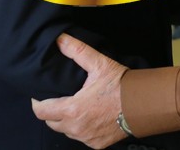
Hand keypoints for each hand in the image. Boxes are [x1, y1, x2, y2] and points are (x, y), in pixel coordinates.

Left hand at [32, 33, 127, 148]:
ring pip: (66, 131)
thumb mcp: (99, 64)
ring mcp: (86, 138)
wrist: (143, 104)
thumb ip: (77, 51)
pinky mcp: (97, 144)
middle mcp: (77, 128)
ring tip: (74, 106)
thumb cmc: (121, 85)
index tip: (38, 96)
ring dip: (66, 121)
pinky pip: (81, 137)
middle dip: (51, 111)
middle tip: (58, 99)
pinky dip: (81, 128)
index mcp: (73, 110)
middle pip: (51, 123)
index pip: (41, 112)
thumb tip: (60, 39)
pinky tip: (88, 116)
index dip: (37, 103)